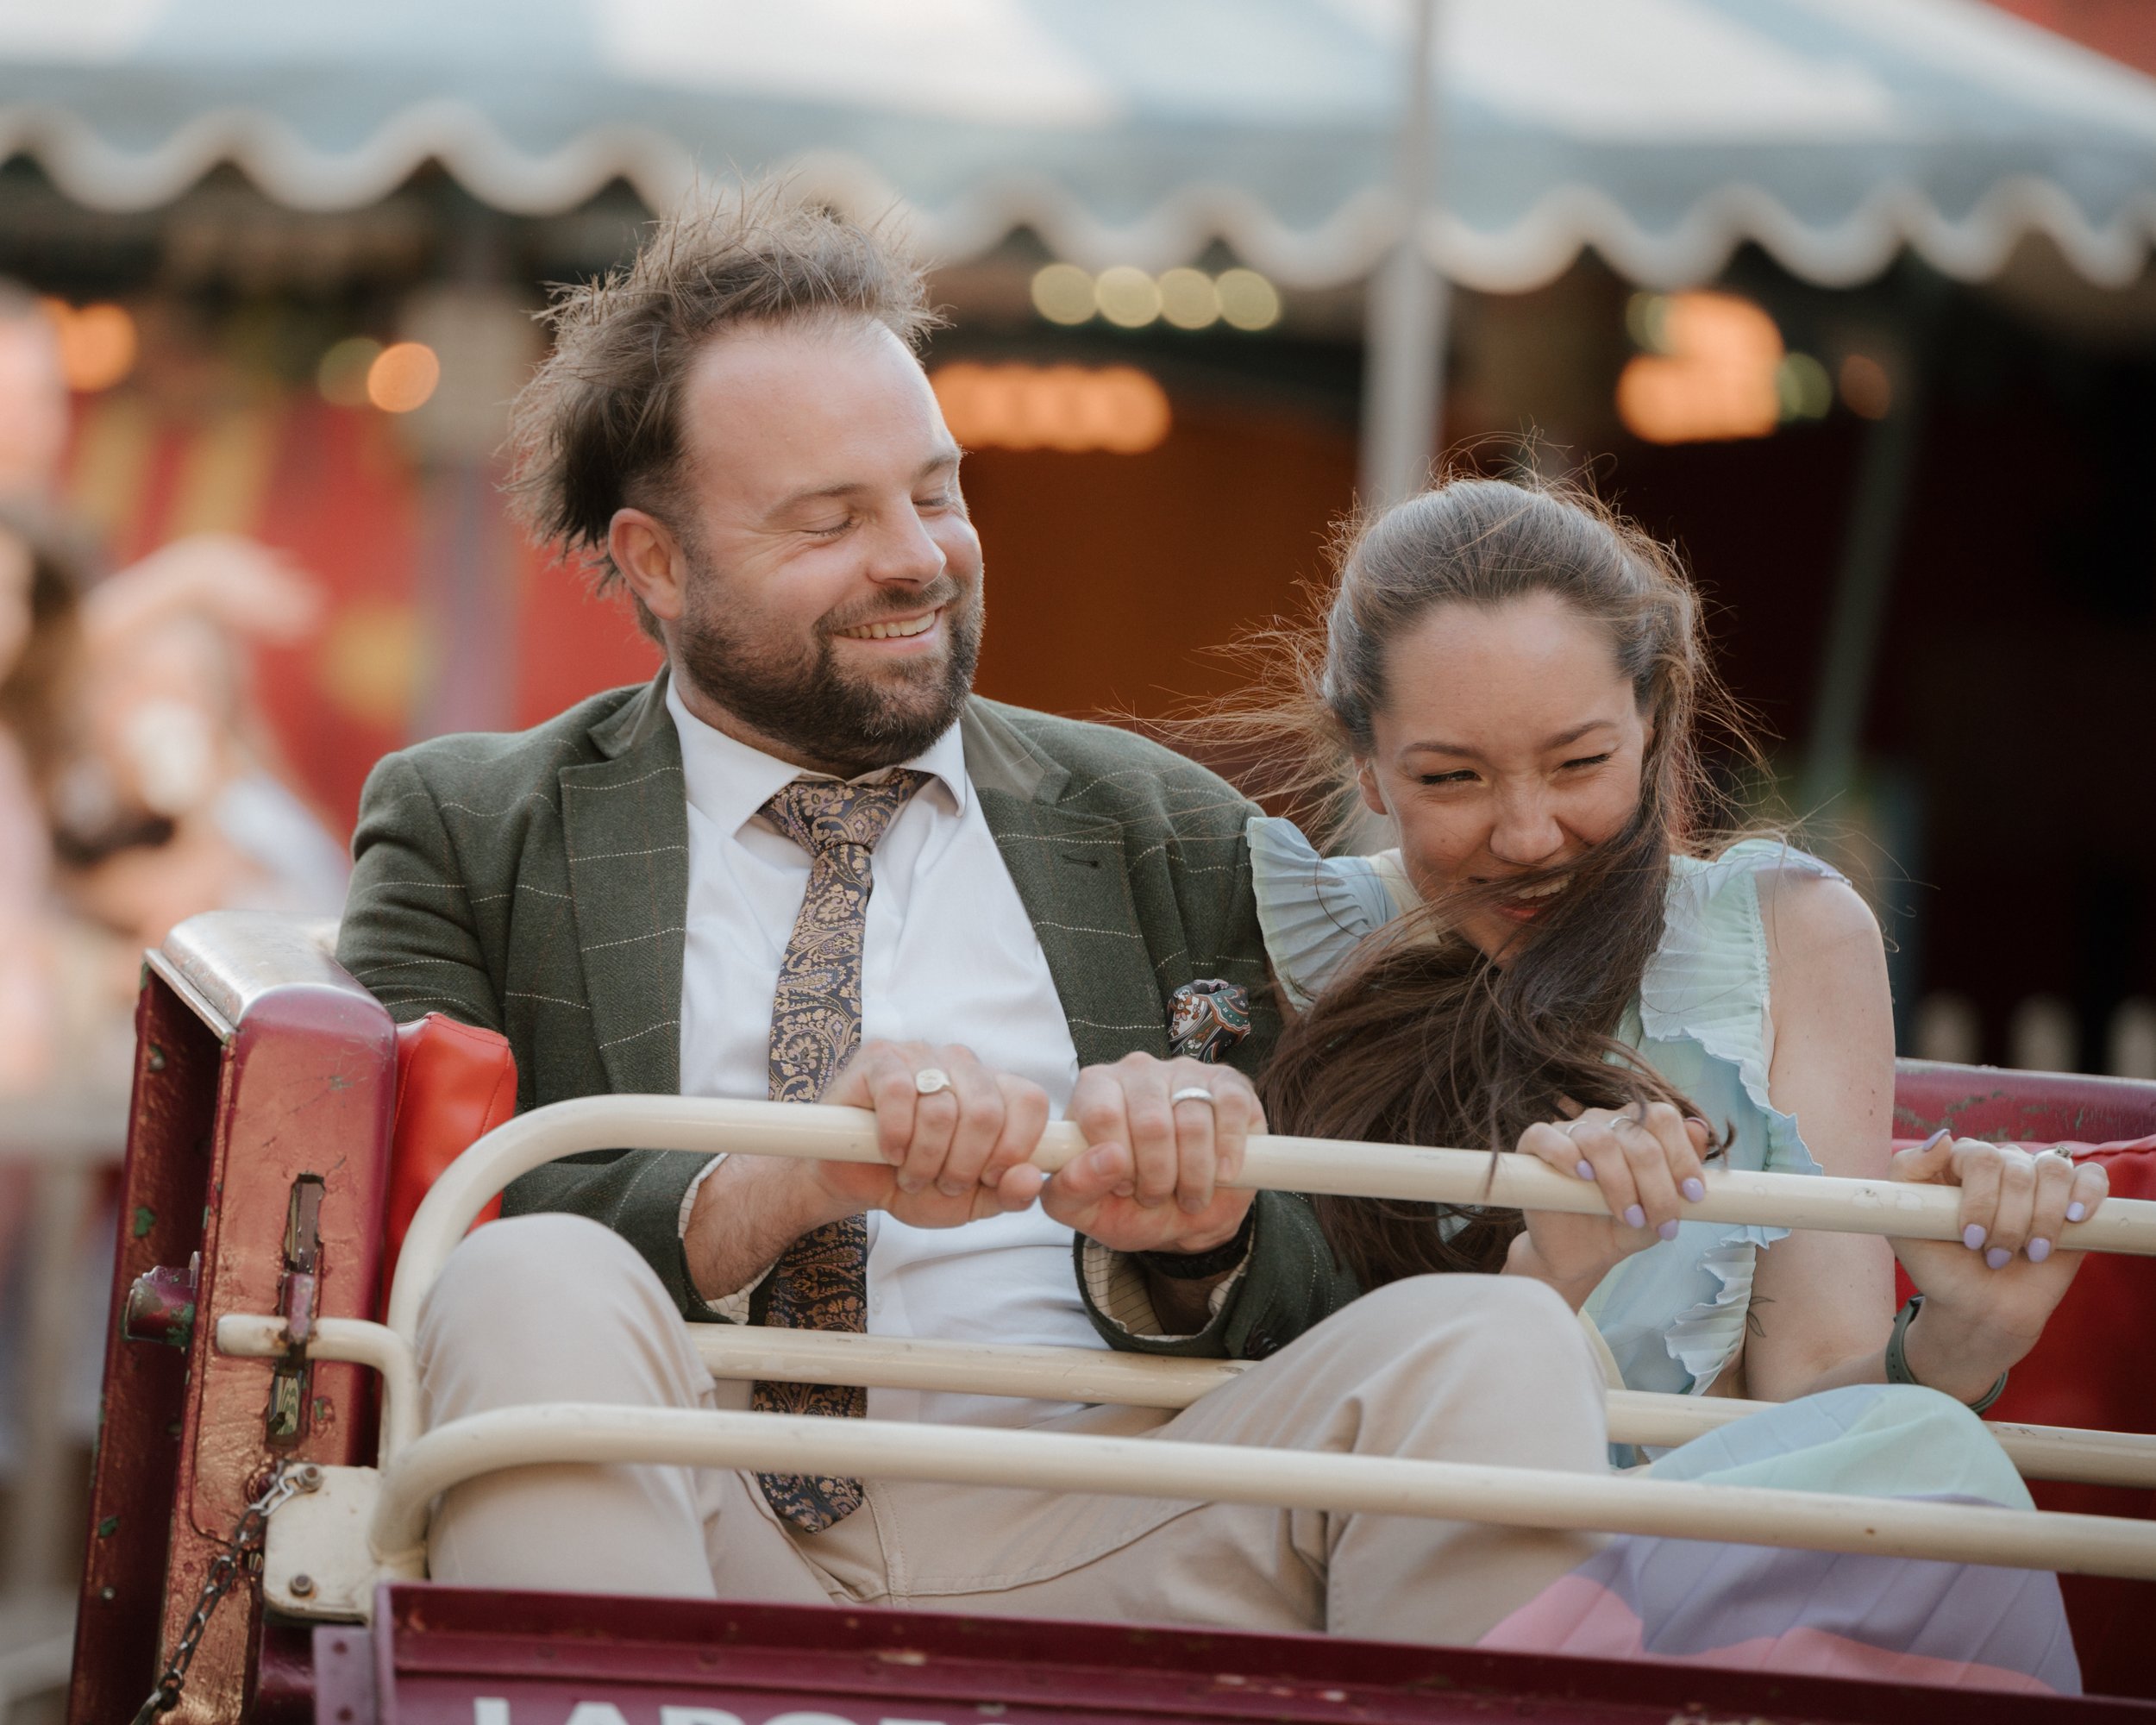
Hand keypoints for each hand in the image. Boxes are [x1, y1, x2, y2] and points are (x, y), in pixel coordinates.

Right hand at [815, 1040, 1048, 1228]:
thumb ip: (1010, 1194)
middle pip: (986, 1111)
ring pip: (941, 1109)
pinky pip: (898, 1093)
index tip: (989, 1178)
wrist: (852, 1181)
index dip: (1014, 1148)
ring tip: (911, 1173)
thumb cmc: (915, 1183)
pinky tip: (890, 1152)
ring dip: (924, 1159)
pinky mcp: (879, 1058)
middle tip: (942, 1182)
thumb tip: (1033, 1179)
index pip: (1029, 1101)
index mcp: (994, 1090)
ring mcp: (921, 1054)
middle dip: (964, 1164)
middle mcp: (963, 1064)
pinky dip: (895, 1136)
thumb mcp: (970, 1201)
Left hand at [1040, 1053, 1259, 1254]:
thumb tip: (1106, 1159)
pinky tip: (1223, 1174)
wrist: (1186, 1213)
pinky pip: (1231, 1108)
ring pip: (1193, 1121)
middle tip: (1158, 1198)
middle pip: (1151, 1122)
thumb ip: (1071, 1189)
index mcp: (1094, 1089)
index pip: (1102, 1114)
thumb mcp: (1087, 1209)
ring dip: (1195, 1175)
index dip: (1117, 1164)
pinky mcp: (1228, 1081)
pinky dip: (1229, 1152)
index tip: (1125, 1188)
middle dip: (1158, 1177)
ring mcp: (1185, 1071)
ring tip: (1190, 1195)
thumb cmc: (1129, 1204)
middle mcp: (1138, 1070)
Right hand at [1506, 1102, 1711, 1307]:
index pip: (1662, 1118)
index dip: (1682, 1155)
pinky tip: (1581, 1179)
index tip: (1692, 1196)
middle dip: (1655, 1185)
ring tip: (1626, 1215)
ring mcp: (1569, 1131)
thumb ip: (1682, 1172)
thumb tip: (1699, 1128)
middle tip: (1658, 1222)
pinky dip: (1565, 1155)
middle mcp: (1604, 1122)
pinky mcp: (1534, 1145)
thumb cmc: (1623, 1225)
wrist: (1581, 1254)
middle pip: (1636, 1136)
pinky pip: (1546, 1137)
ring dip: (1618, 1182)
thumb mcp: (1663, 1207)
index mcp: (1637, 1127)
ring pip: (1598, 1140)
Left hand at [1890, 1133, 2108, 1394]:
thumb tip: (1944, 1136)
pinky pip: (2091, 1177)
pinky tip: (2074, 1220)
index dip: (1981, 1200)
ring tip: (2028, 1253)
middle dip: (2008, 1221)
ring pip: (2053, 1171)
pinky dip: (2087, 1195)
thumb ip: (1908, 1173)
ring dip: (2041, 1220)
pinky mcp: (2075, 1202)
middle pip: (2017, 1169)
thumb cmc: (1940, 1266)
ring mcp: (2038, 1181)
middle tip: (1994, 1256)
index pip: (1981, 1157)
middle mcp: (2001, 1164)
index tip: (1970, 1239)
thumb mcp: (1904, 1225)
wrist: (1979, 1308)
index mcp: (1960, 1162)